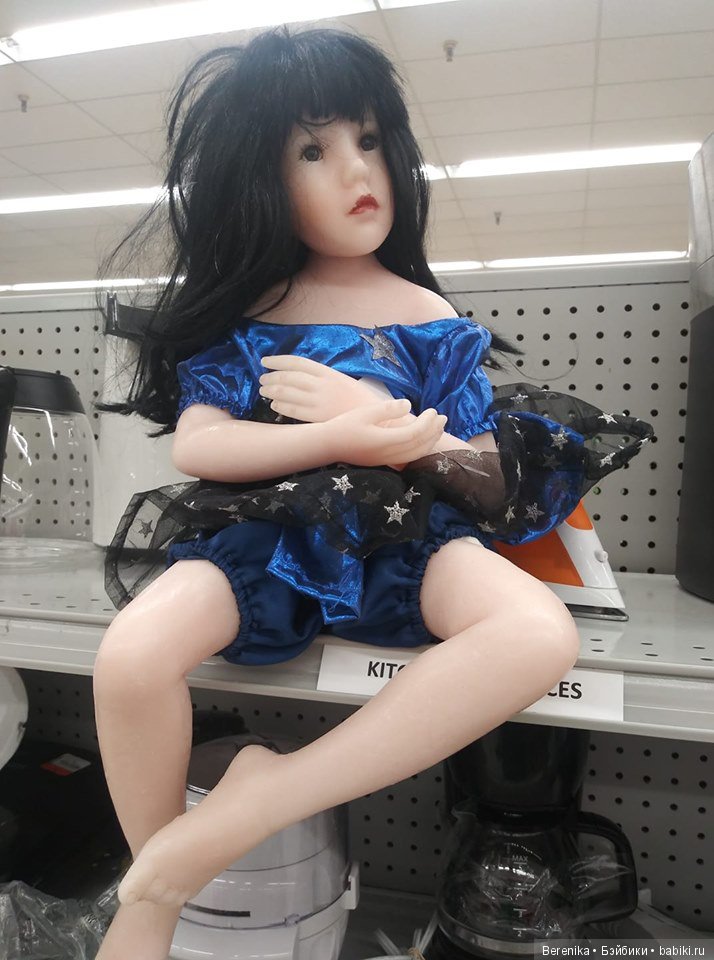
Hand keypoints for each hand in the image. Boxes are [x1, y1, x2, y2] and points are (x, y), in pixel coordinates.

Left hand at [259, 355, 378, 421]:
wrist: (377, 420)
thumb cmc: (360, 401)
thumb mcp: (343, 381)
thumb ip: (323, 378)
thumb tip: (302, 377)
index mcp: (328, 372)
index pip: (297, 362)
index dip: (278, 360)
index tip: (265, 361)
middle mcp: (322, 384)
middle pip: (289, 377)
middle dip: (272, 377)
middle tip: (262, 379)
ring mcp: (319, 401)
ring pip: (287, 393)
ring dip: (272, 391)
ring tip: (264, 391)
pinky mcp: (318, 417)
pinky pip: (293, 410)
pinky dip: (281, 407)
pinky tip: (274, 406)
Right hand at [325, 399, 446, 468]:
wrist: (328, 445)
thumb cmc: (344, 426)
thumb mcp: (365, 413)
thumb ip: (388, 409)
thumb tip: (409, 405)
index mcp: (385, 441)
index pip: (415, 434)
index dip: (428, 423)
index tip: (433, 410)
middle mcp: (389, 454)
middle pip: (419, 446)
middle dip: (434, 432)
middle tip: (443, 418)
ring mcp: (387, 460)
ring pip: (416, 454)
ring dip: (430, 441)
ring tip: (438, 429)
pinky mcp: (384, 461)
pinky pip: (408, 458)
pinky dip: (420, 449)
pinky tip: (423, 441)